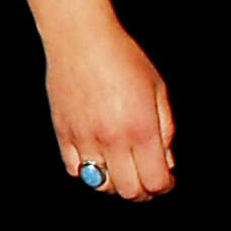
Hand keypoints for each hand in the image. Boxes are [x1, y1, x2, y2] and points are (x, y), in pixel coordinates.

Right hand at [44, 17, 175, 203]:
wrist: (81, 38)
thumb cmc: (122, 57)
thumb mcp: (157, 89)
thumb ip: (165, 129)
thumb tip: (165, 161)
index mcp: (141, 129)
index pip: (155, 181)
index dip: (165, 186)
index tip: (166, 180)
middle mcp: (112, 139)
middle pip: (129, 191)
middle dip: (143, 192)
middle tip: (147, 179)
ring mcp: (85, 138)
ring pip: (101, 185)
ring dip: (115, 183)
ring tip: (122, 168)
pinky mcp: (63, 133)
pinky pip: (75, 169)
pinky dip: (88, 171)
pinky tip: (98, 157)